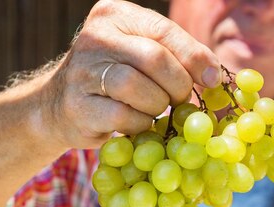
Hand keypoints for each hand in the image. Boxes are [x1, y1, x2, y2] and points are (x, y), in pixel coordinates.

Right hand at [38, 0, 219, 149]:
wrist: (59, 105)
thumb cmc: (114, 79)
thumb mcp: (141, 54)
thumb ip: (177, 56)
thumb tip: (214, 75)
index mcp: (115, 15)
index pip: (164, 31)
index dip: (194, 57)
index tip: (212, 79)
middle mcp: (95, 37)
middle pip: (154, 59)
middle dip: (178, 85)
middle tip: (180, 99)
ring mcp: (83, 71)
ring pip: (138, 87)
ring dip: (157, 105)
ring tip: (154, 108)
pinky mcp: (78, 105)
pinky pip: (124, 116)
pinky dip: (140, 124)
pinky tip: (136, 122)